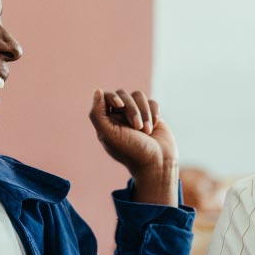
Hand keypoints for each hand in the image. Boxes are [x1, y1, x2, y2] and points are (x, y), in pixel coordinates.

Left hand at [89, 89, 178, 204]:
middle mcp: (121, 117)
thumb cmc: (132, 151)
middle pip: (124, 95)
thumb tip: (98, 91)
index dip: (112, 97)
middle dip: (132, 110)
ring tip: (147, 131)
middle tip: (137, 128)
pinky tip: (155, 126)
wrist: (157, 163)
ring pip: (139, 96)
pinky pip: (152, 102)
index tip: (119, 105)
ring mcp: (137, 115)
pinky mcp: (152, 116)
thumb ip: (97, 114)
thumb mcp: (108, 134)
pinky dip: (154, 113)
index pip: (106, 97)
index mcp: (107, 121)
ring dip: (144, 113)